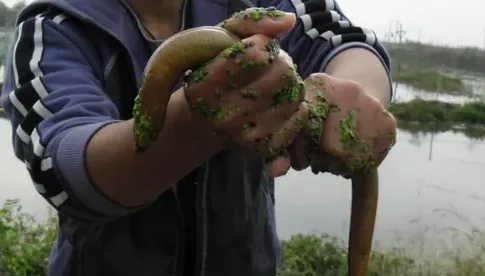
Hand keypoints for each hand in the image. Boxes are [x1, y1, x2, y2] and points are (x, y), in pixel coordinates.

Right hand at [184, 8, 306, 175]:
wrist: (207, 117)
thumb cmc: (216, 70)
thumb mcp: (223, 39)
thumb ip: (252, 22)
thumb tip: (289, 22)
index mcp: (203, 87)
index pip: (256, 55)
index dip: (263, 45)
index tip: (256, 49)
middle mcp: (220, 116)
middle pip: (282, 74)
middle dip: (282, 63)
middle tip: (270, 66)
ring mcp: (241, 136)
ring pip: (294, 95)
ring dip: (290, 84)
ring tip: (273, 85)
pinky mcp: (261, 149)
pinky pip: (298, 118)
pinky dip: (296, 107)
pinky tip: (280, 104)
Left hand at [288, 73, 396, 177]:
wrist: (354, 92)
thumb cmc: (315, 113)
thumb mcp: (295, 120)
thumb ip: (280, 148)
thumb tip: (277, 171)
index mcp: (318, 85)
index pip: (307, 129)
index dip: (302, 152)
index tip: (302, 158)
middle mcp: (349, 90)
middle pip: (334, 148)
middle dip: (323, 161)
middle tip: (320, 160)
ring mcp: (373, 106)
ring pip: (355, 158)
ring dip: (341, 166)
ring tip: (335, 159)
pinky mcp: (389, 123)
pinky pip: (372, 160)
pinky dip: (359, 165)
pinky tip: (352, 155)